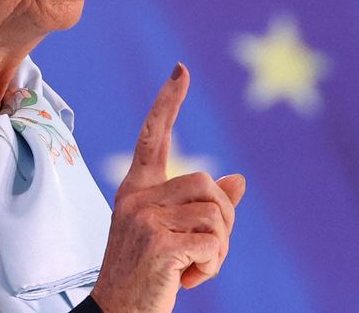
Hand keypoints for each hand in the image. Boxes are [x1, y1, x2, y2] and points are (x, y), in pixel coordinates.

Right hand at [90, 63, 245, 312]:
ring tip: (190, 267)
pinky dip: (211, 267)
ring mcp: (145, 218)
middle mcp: (137, 197)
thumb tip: (240, 180)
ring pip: (217, 213)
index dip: (168, 102)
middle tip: (203, 252)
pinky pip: (214, 244)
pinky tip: (185, 279)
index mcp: (136, 190)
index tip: (181, 70)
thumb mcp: (171, 234)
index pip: (152, 136)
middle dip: (222, 221)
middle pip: (208, 185)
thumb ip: (203, 206)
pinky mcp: (159, 243)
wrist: (118, 312)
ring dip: (218, 249)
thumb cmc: (147, 274)